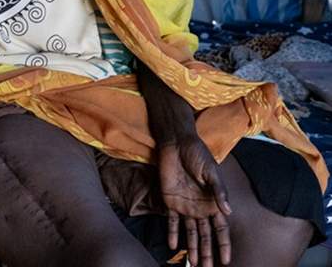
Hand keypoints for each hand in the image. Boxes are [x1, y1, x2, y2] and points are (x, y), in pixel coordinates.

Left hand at [157, 135, 232, 266]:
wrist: (176, 145)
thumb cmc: (198, 155)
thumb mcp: (212, 172)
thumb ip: (219, 192)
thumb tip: (228, 212)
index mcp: (214, 203)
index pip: (221, 229)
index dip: (224, 245)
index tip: (226, 261)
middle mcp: (201, 208)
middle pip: (205, 235)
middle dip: (207, 252)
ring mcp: (185, 206)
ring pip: (190, 232)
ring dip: (192, 248)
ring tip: (193, 264)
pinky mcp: (170, 201)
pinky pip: (170, 221)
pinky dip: (171, 233)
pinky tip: (172, 246)